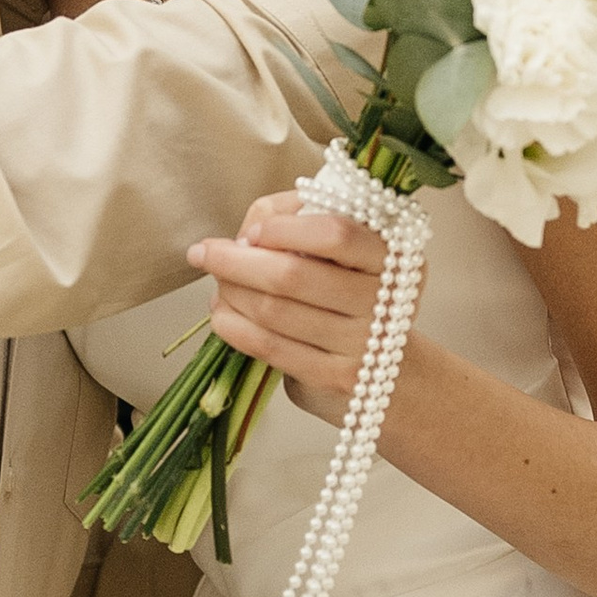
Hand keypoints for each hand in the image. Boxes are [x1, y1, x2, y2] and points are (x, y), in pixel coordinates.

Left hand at [189, 195, 388, 424]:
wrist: (392, 371)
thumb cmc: (358, 294)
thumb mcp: (347, 251)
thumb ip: (302, 220)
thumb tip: (247, 234)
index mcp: (392, 255)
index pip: (334, 234)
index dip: (283, 229)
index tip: (251, 231)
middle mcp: (384, 299)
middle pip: (293, 275)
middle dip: (235, 261)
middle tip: (204, 252)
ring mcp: (362, 343)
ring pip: (275, 312)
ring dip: (231, 293)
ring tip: (218, 284)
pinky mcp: (336, 377)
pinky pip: (272, 347)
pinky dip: (235, 328)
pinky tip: (222, 315)